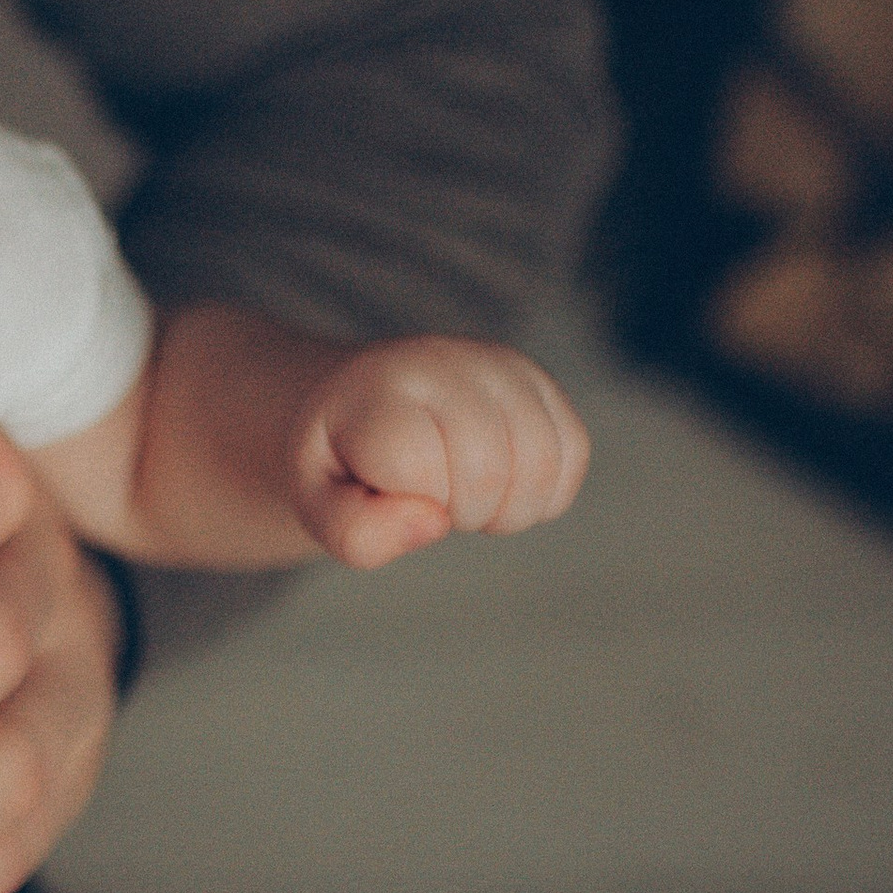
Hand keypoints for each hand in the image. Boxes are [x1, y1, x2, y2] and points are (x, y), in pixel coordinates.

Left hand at [292, 341, 588, 568]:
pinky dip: (543, 491)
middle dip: (461, 512)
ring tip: (464, 492)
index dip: (410, 505)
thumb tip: (433, 521)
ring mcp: (499, 364)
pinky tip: (502, 484)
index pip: (418, 466)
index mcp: (377, 389)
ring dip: (507, 507)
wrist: (361, 403)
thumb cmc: (342, 466)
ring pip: (542, 464)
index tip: (388, 489)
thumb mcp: (319, 507)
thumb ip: (357, 531)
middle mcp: (443, 361)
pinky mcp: (539, 379)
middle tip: (429, 497)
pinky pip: (573, 452)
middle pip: (488, 472)